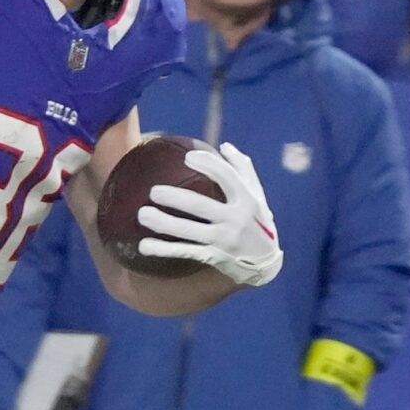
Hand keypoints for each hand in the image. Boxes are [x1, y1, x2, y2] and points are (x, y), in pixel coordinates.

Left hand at [135, 144, 283, 287]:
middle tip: (153, 192)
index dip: (207, 164)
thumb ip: (243, 170)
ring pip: (189, 231)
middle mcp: (235, 219)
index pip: (226, 177)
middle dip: (175, 198)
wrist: (266, 264)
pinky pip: (185, 252)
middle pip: (200, 206)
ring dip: (164, 223)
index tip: (188, 157)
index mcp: (246, 200)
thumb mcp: (258, 196)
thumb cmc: (258, 223)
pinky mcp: (214, 257)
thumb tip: (224, 146)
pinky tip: (144, 246)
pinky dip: (164, 250)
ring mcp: (223, 240)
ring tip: (142, 214)